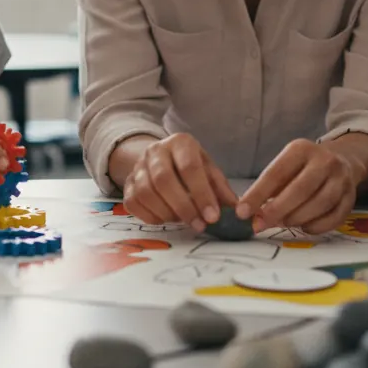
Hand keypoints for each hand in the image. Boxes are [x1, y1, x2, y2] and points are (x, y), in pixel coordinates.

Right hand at [122, 133, 236, 229]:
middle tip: (199, 225)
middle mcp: (155, 151)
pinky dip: (152, 216)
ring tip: (185, 221)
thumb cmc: (190, 167)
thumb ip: (222, 191)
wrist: (160, 160)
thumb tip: (240, 213)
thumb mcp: (209, 171)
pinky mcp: (127, 184)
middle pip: (163, 180)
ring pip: (146, 193)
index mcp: (180, 143)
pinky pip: (134, 204)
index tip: (213, 217)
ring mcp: (138, 167)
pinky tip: (166, 218)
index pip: (189, 167)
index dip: (201, 194)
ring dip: (168, 213)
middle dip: (184, 207)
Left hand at [238, 140, 357, 233]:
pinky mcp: (351, 197)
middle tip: (260, 224)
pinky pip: (334, 217)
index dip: (258, 194)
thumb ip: (269, 187)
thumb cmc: (304, 167)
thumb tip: (249, 213)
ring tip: (283, 223)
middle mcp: (325, 161)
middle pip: (301, 189)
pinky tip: (304, 227)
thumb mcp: (286, 165)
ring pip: (320, 204)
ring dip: (297, 218)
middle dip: (277, 210)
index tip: (242, 212)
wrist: (344, 159)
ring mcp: (341, 179)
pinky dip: (317, 226)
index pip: (277, 173)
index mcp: (302, 149)